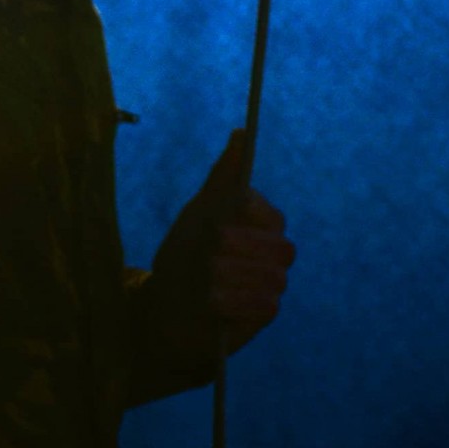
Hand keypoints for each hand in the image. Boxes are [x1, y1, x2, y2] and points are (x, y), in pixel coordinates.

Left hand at [146, 130, 294, 368]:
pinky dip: (235, 302)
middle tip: (214, 247)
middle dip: (245, 247)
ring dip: (233, 276)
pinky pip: (265, 307)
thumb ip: (223, 176)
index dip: (255, 214)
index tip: (230, 213)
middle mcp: (270, 255)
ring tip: (206, 278)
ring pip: (273, 278)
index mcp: (259, 227)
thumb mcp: (199, 211)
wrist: (167, 303)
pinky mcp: (262, 315)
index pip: (274, 218)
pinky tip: (213, 301)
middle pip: (281, 249)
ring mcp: (270, 286)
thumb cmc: (185, 252)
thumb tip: (241, 132)